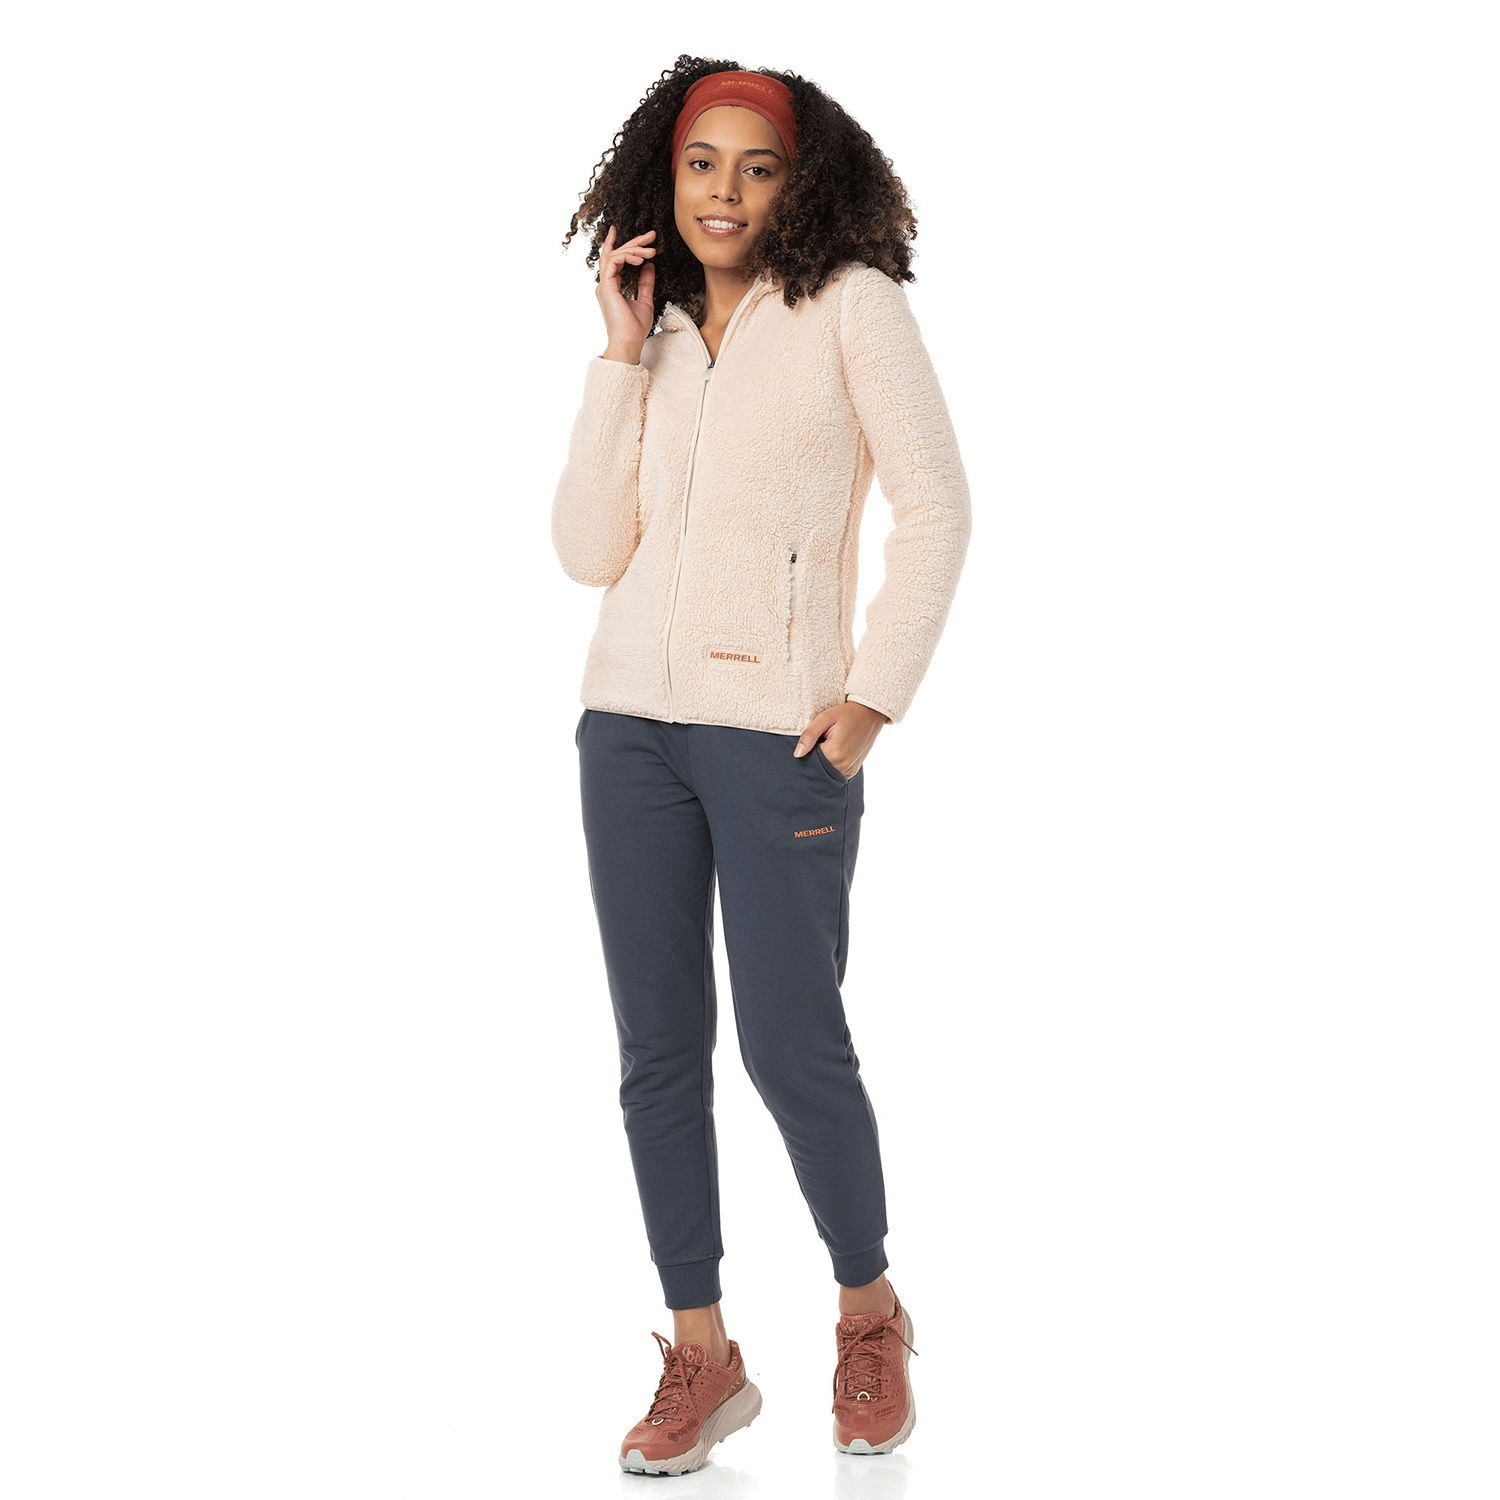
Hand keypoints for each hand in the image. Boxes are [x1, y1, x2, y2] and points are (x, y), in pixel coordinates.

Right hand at [597, 223, 657, 358]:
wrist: (630, 342)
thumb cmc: (635, 328)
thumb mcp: (645, 301)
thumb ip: (645, 283)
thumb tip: (649, 266)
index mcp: (612, 287)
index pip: (616, 260)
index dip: (625, 245)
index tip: (638, 236)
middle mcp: (606, 284)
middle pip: (615, 254)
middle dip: (634, 242)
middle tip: (652, 235)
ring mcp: (604, 285)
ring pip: (614, 255)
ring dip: (635, 249)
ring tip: (652, 251)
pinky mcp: (607, 286)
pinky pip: (614, 261)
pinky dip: (628, 256)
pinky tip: (641, 259)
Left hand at [793, 700, 888, 777]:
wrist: (870, 714)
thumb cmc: (846, 714)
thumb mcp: (825, 718)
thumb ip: (809, 735)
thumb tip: (797, 754)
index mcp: (835, 753)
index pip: (809, 762)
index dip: (805, 753)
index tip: (809, 742)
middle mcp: (844, 766)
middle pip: (818, 770)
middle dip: (813, 759)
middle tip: (817, 742)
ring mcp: (850, 770)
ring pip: (826, 773)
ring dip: (822, 763)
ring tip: (826, 746)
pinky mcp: (853, 771)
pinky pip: (835, 773)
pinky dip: (830, 765)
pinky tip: (832, 752)